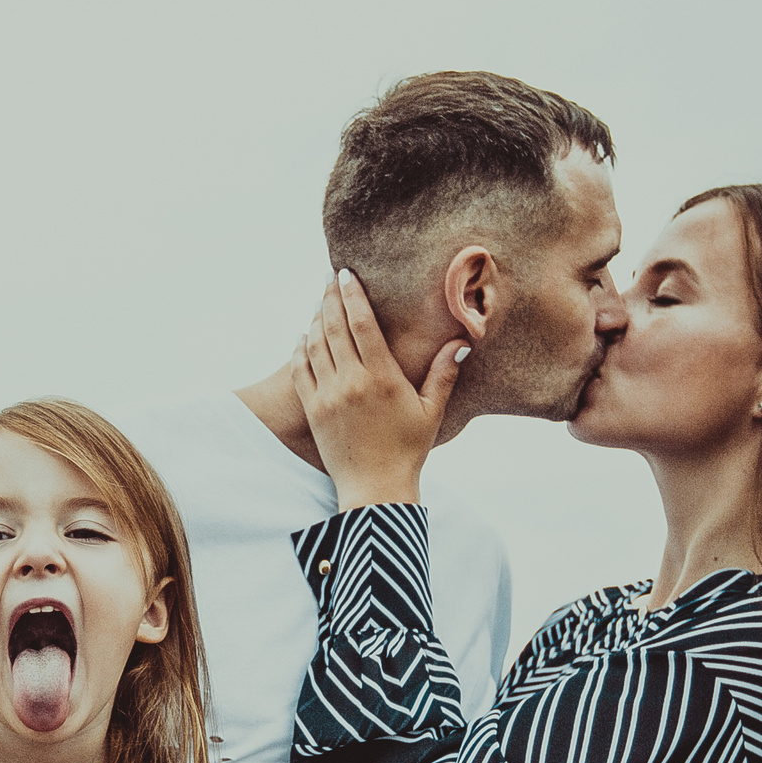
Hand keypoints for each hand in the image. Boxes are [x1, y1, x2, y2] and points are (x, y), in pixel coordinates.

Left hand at [291, 270, 464, 510]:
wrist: (375, 488)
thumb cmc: (408, 450)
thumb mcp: (432, 410)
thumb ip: (444, 372)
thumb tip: (462, 340)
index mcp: (383, 377)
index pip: (362, 324)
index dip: (352, 295)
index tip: (345, 273)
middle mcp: (352, 382)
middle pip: (334, 327)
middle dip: (330, 297)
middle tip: (329, 277)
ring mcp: (328, 396)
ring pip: (314, 345)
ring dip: (314, 319)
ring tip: (319, 302)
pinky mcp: (313, 410)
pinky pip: (299, 370)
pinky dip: (299, 349)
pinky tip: (302, 336)